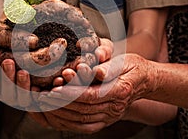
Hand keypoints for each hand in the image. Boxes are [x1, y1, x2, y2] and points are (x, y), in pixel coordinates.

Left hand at [35, 53, 151, 132]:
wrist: (144, 81)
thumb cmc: (132, 67)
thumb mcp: (125, 61)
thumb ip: (110, 66)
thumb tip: (98, 72)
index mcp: (120, 91)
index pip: (92, 95)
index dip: (72, 92)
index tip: (55, 88)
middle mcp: (115, 108)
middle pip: (84, 109)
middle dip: (61, 103)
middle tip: (43, 96)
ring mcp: (111, 117)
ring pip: (82, 120)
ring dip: (62, 113)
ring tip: (45, 104)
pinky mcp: (106, 120)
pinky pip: (86, 126)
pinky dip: (69, 122)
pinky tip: (57, 115)